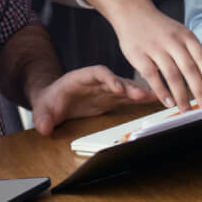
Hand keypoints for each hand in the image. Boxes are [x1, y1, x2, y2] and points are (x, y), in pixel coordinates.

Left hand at [30, 66, 154, 135]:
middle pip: (116, 80)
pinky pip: (129, 98)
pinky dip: (141, 100)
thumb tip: (44, 128)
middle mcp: (98, 81)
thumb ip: (43, 118)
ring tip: (158, 97)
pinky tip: (156, 101)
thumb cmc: (49, 101)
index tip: (118, 87)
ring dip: (140, 93)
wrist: (53, 101)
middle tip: (145, 94)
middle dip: (130, 87)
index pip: (98, 73)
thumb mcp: (42, 109)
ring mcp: (107, 90)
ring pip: (126, 89)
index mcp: (82, 77)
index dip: (109, 79)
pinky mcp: (112, 99)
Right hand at [112, 4, 201, 111]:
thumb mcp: (180, 32)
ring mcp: (155, 47)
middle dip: (199, 90)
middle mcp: (172, 40)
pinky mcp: (139, 55)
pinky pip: (152, 77)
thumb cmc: (159, 27)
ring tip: (186, 110)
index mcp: (185, 35)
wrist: (132, 11)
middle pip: (189, 69)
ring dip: (181, 96)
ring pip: (172, 75)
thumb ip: (192, 51)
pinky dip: (161, 92)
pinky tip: (168, 103)